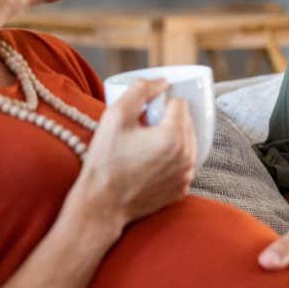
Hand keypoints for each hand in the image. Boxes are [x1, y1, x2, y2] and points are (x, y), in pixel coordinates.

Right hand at [69, 79, 195, 231]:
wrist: (101, 205)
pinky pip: (182, 164)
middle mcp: (187, 157)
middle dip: (167, 120)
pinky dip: (171, 159)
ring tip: (144, 146)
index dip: (160, 103)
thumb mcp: (115, 116)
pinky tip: (149, 163)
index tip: (143, 113)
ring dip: (171, 139)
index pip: (179, 104)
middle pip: (186, 123)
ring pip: (186, 143)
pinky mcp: (181, 190)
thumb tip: (162, 82)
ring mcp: (186, 176)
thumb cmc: (105, 161)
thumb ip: (140, 90)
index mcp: (174, 136)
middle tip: (142, 128)